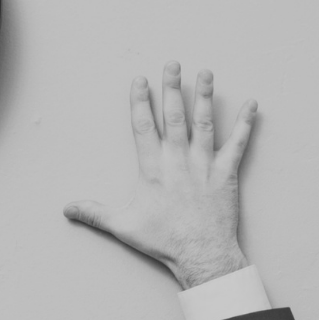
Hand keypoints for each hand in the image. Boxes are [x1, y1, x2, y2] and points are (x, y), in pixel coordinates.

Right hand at [63, 62, 255, 289]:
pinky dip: (245, 124)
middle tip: (172, 64)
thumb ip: (94, 213)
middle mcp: (178, 161)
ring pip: (204, 123)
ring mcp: (205, 165)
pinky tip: (251, 104)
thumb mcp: (122, 226)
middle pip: (174, 117)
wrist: (201, 255)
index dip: (140, 102)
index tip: (139, 80)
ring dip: (204, 96)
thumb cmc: (162, 241)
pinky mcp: (227, 174)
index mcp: (152, 170)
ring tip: (204, 73)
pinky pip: (238, 144)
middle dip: (171, 88)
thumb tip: (67, 208)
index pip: (143, 128)